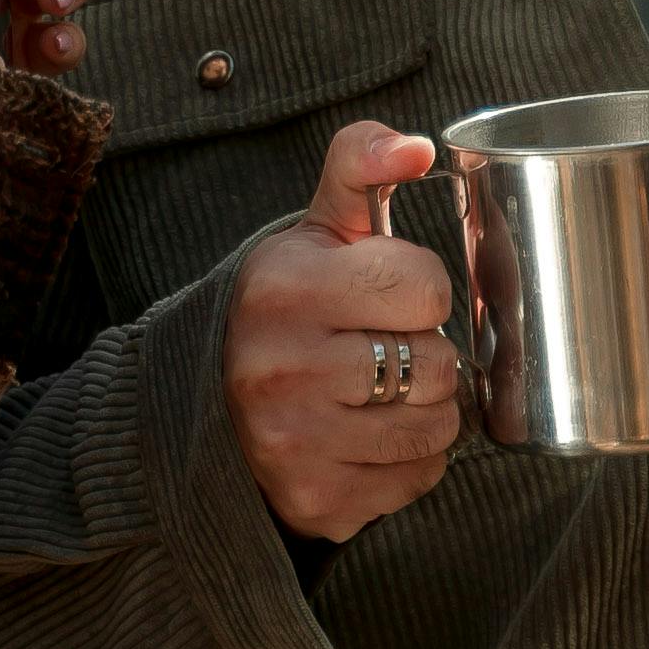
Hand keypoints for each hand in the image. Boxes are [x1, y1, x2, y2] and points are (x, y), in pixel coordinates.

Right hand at [226, 122, 462, 546]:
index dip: (422, 290)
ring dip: (426, 410)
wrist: (211, 405)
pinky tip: (368, 437)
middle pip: (436, 365)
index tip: (387, 296)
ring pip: (437, 427)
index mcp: (282, 287)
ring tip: (379, 394)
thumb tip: (418, 148)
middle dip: (425, 354)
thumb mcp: (316, 229)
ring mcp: (294, 443)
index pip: (424, 287)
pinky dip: (409, 460)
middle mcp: (279, 368)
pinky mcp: (315, 501)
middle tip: (383, 350)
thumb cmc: (288, 308)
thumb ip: (362, 163)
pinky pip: (418, 478)